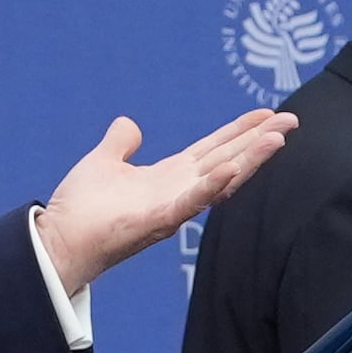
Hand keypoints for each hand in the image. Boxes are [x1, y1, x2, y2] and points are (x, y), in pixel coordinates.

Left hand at [38, 108, 294, 293]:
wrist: (59, 239)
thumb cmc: (80, 208)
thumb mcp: (103, 161)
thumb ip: (120, 143)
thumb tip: (129, 124)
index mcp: (169, 176)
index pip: (214, 149)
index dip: (240, 131)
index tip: (267, 113)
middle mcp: (178, 191)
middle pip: (228, 160)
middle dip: (259, 142)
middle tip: (292, 120)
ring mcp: (172, 207)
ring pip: (220, 180)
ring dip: (249, 160)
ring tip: (276, 138)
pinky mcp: (158, 221)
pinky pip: (191, 203)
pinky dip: (212, 187)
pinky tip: (233, 169)